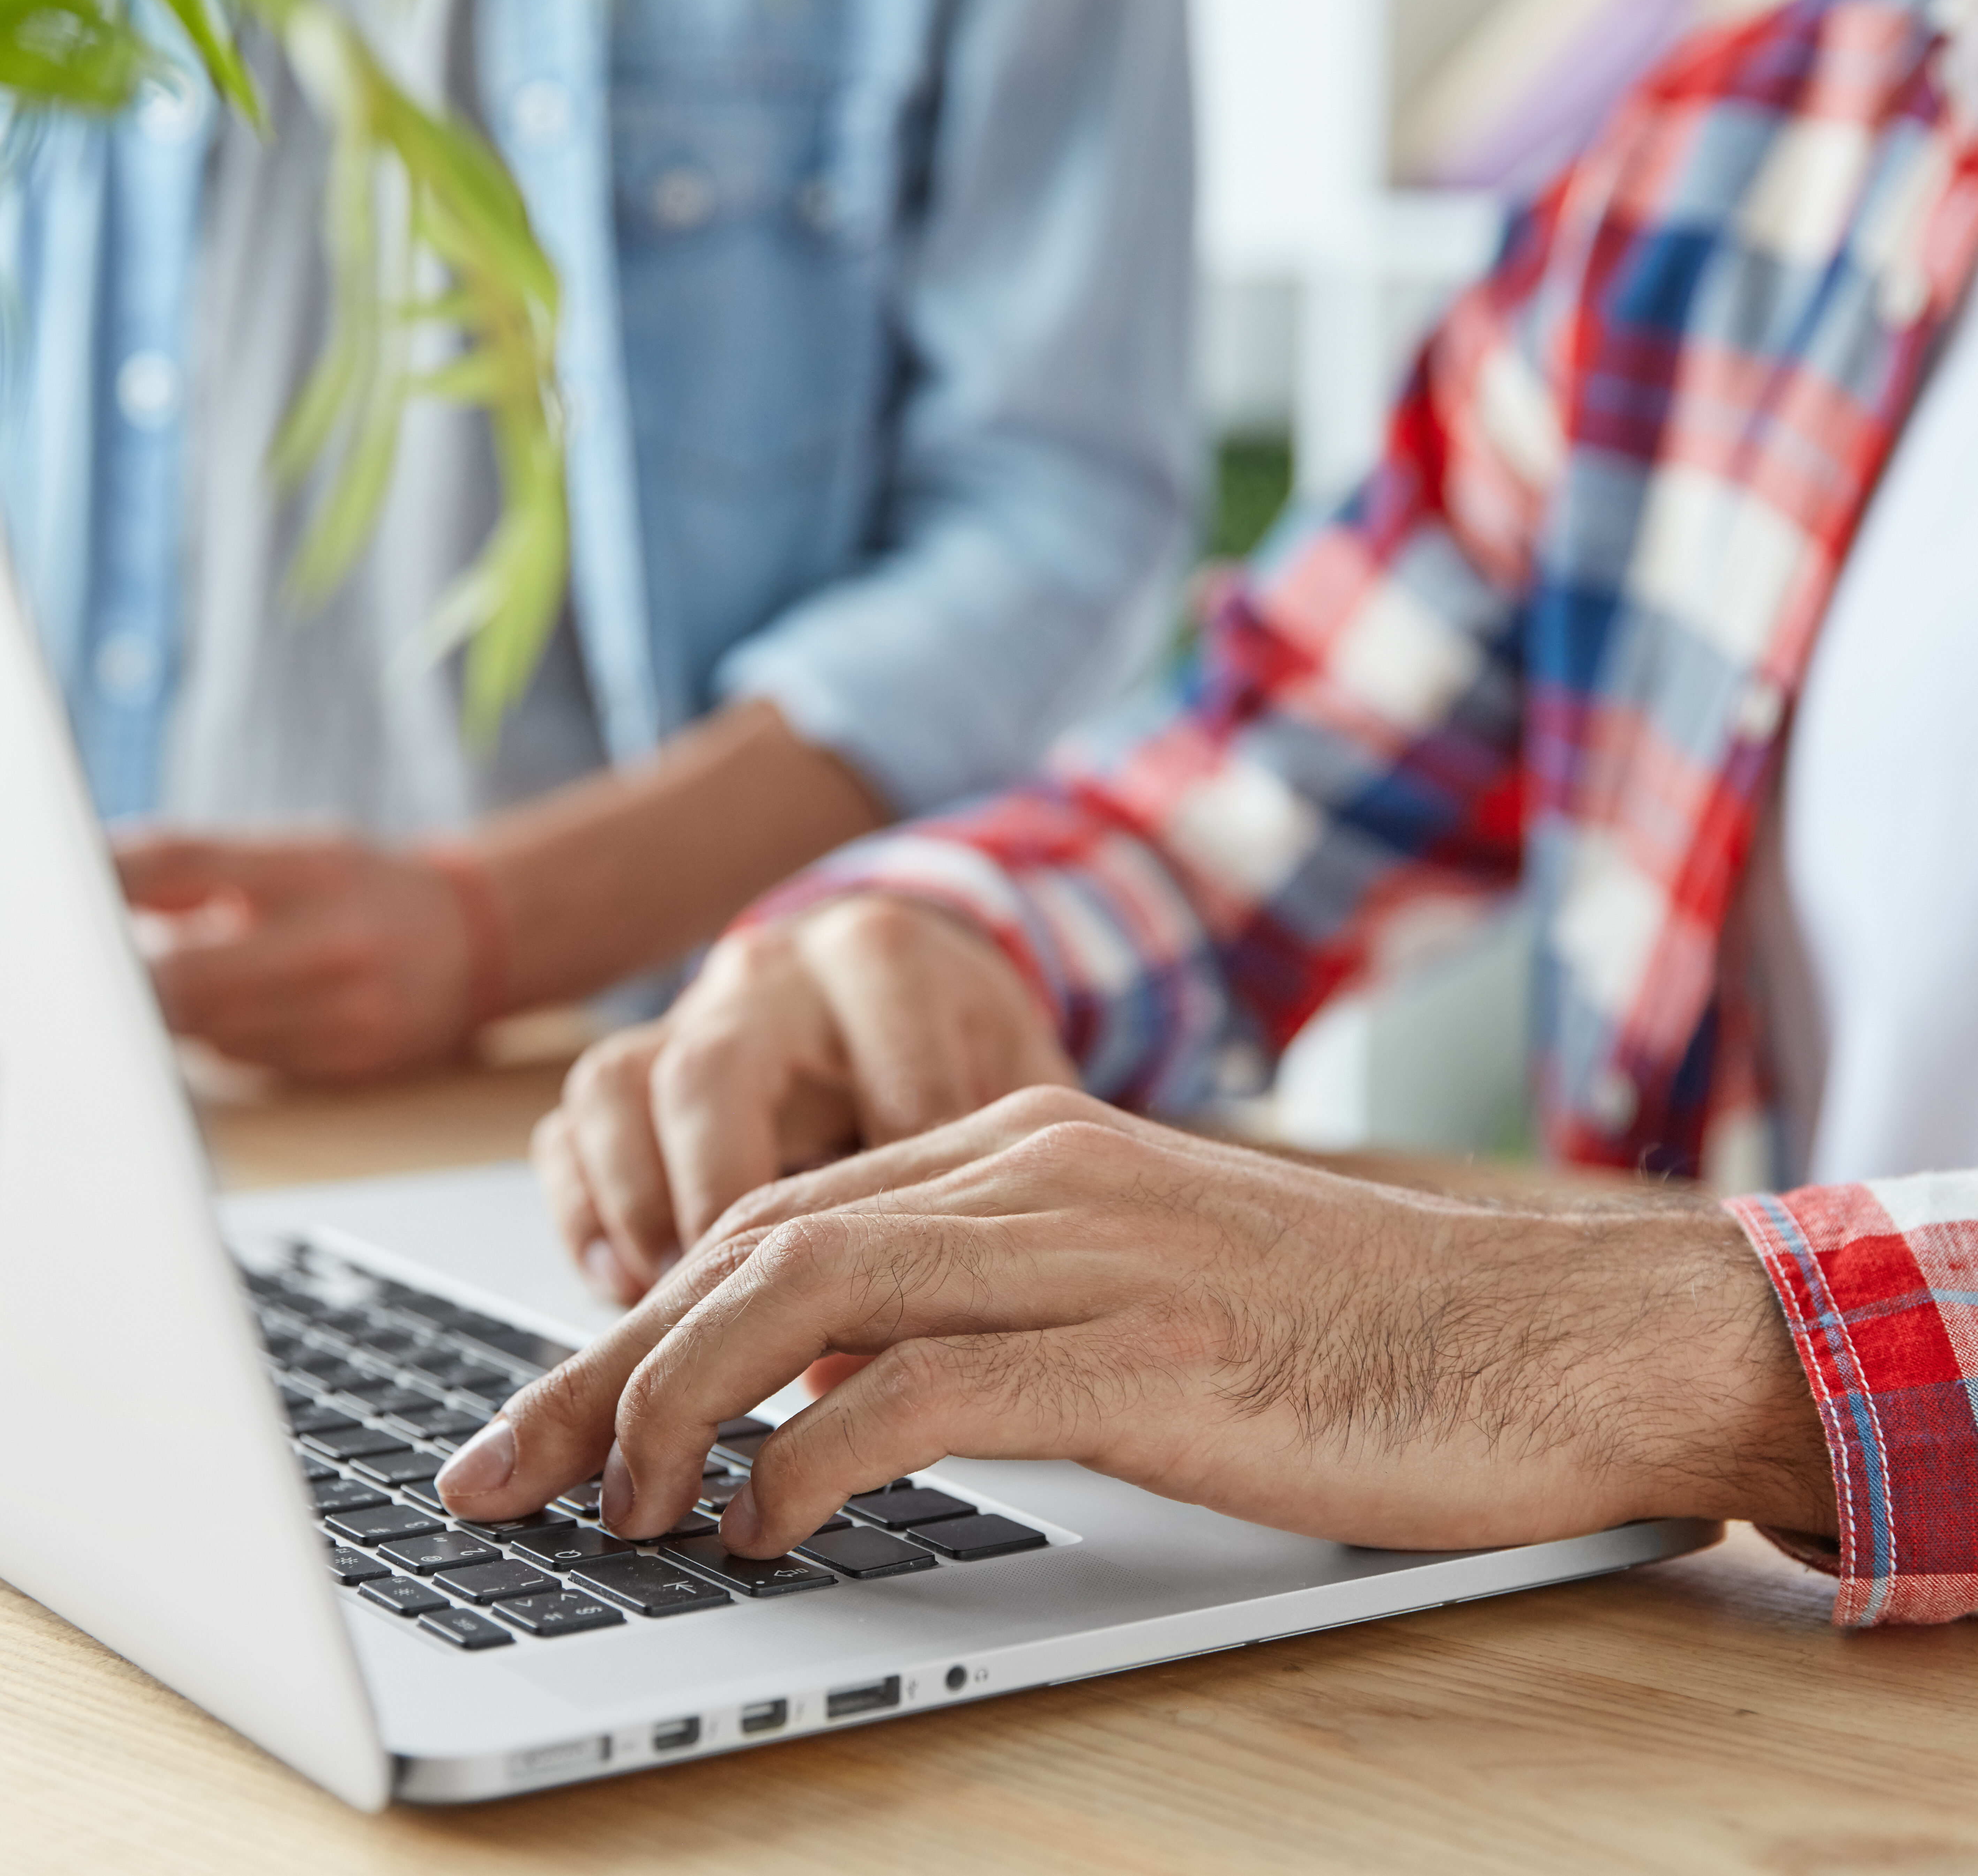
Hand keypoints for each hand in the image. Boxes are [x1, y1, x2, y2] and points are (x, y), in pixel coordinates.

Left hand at [115, 832, 478, 1080]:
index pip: (177, 861)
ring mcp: (346, 1010)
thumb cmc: (363, 890)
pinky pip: (248, 1063)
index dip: (101, 876)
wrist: (476, 942)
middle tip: (102, 976)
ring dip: (176, 1014)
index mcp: (310, 867)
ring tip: (200, 984)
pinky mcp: (352, 1062)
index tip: (64, 890)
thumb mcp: (295, 853)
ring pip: (205, 1031)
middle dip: (128, 982)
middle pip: (179, 977)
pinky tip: (249, 1016)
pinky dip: (225, 1042)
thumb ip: (197, 870)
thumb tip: (91, 886)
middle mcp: (332, 940)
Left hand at [444, 1087, 1837, 1556]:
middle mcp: (1037, 1170)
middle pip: (755, 1246)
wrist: (1542, 1333)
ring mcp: (1092, 1249)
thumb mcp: (1135, 1286)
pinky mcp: (1148, 1350)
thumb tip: (838, 1390)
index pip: (775, 1212)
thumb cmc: (1347, 1331)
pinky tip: (767, 1526)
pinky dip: (815, 1460)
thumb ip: (992, 1305)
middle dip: (606, 1363)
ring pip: (807, 1297)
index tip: (556, 1414)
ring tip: (614, 1511)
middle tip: (508, 1470)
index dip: (641, 1314)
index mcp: (1028, 1146)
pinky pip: (927, 1391)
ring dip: (680, 1406)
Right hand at [531, 896, 1075, 1302]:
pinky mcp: (638, 1061)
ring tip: (673, 1308)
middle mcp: (775, 974)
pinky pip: (573, 1125)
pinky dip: (587, 1210)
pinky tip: (624, 1285)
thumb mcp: (1017, 1085)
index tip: (898, 1299)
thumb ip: (999, 1177)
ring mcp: (692, 1013)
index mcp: (884, 960)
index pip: (884, 1086)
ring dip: (640, 1211)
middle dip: (719, 1201)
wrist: (911, 985)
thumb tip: (939, 1342)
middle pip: (712, 1074)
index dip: (892, 1205)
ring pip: (621, 1088)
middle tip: (744, 1311)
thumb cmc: (967, 1051)